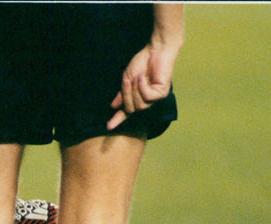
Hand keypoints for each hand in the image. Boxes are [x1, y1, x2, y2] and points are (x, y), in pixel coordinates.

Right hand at [107, 4, 182, 130]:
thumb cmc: (142, 62)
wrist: (155, 50)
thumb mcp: (127, 80)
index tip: (108, 126)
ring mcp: (155, 99)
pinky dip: (142, 87)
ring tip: (137, 77)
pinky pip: (147, 97)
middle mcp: (147, 101)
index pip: (127, 112)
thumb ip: (122, 94)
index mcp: (137, 97)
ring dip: (135, 91)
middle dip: (126, 96)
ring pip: (139, 106)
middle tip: (127, 82)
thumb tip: (113, 106)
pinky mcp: (162, 94)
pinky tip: (143, 78)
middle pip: (131, 109)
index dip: (118, 119)